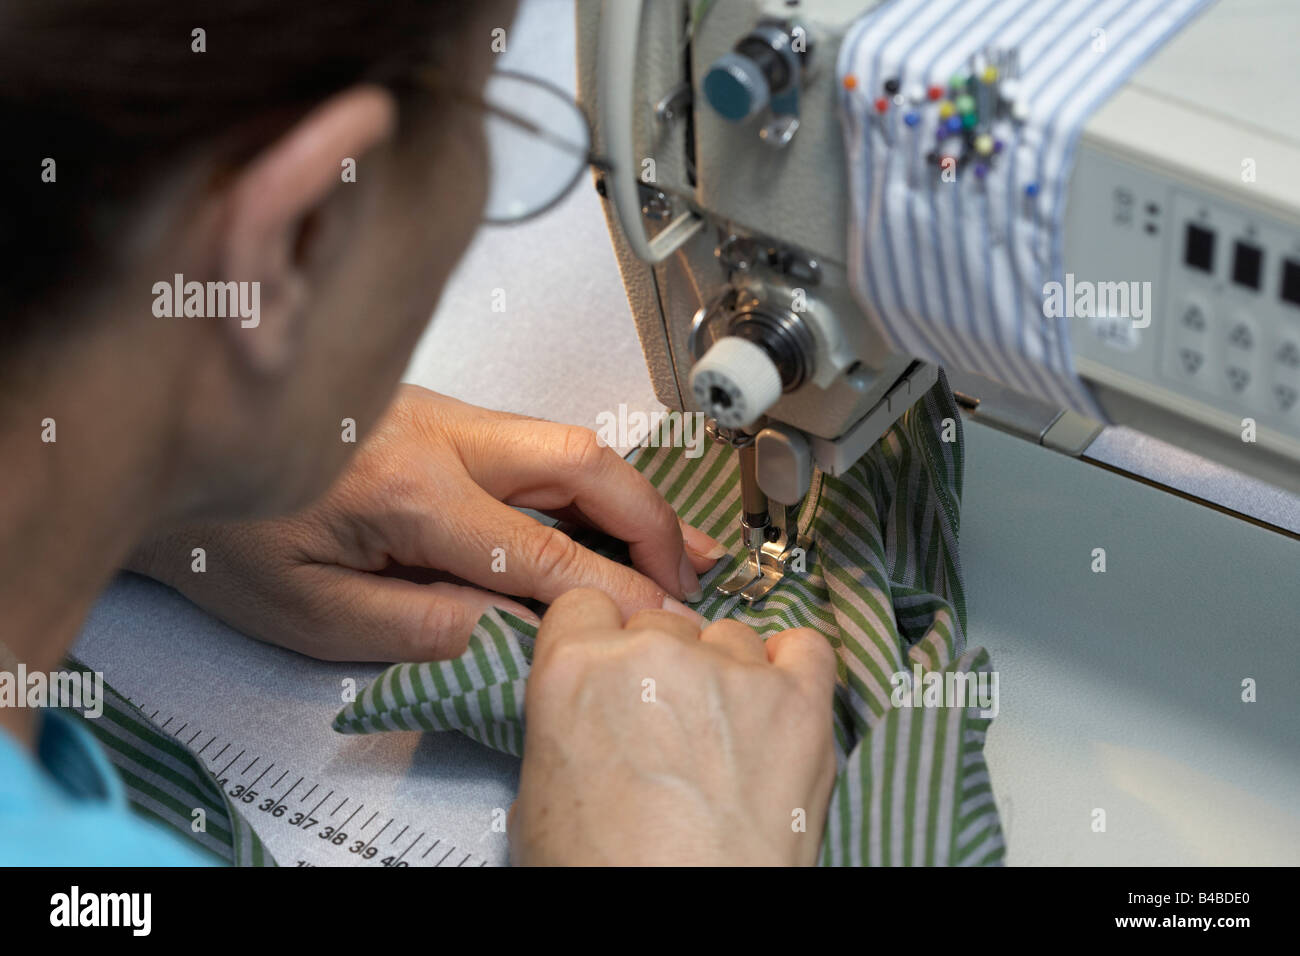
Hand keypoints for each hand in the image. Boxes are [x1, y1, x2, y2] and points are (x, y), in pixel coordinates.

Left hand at [128, 385, 724, 661]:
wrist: (171, 447)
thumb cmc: (222, 533)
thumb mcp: (313, 612)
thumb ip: (421, 625)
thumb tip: (513, 633)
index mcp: (408, 490)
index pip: (544, 550)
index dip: (618, 591)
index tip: (664, 622)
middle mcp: (436, 433)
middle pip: (581, 459)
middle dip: (652, 518)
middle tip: (694, 573)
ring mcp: (437, 412)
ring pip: (563, 440)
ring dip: (628, 495)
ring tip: (680, 544)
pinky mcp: (430, 413)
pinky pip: (529, 444)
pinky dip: (583, 483)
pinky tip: (604, 514)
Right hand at [511, 588, 837, 865]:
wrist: (681, 926)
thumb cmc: (605, 878)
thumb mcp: (538, 800)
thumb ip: (565, 726)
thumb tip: (589, 720)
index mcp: (575, 671)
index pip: (585, 605)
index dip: (599, 639)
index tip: (611, 667)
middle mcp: (653, 654)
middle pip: (659, 623)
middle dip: (661, 666)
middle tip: (667, 728)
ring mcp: (732, 672)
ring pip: (728, 636)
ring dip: (725, 674)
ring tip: (725, 740)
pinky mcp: (800, 701)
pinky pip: (806, 647)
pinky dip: (794, 669)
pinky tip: (777, 703)